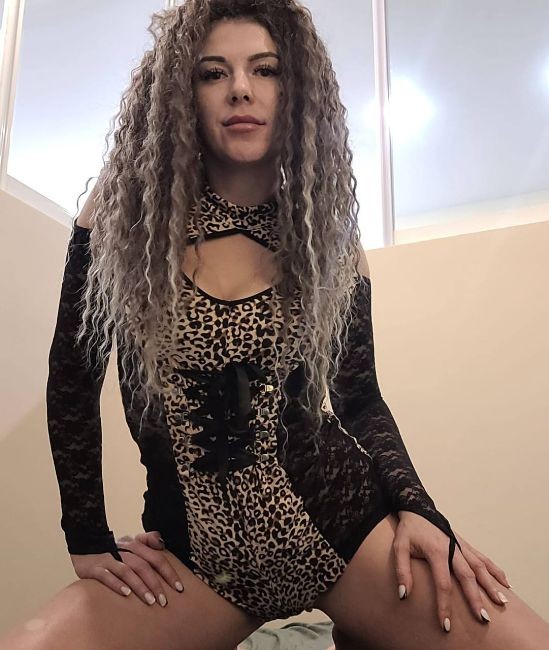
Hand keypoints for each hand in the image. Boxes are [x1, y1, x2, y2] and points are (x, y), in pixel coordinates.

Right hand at [70, 531, 184, 606]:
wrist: (84, 543)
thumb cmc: (112, 549)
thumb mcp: (131, 542)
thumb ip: (147, 540)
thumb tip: (162, 542)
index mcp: (135, 544)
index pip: (156, 557)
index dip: (168, 572)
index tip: (178, 587)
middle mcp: (123, 550)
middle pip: (144, 565)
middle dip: (156, 584)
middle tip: (164, 600)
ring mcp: (108, 558)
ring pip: (128, 571)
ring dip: (140, 586)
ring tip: (150, 601)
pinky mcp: (94, 567)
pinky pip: (106, 576)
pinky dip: (117, 584)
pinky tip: (126, 594)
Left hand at [394, 511, 510, 631]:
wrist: (416, 507)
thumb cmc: (408, 529)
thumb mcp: (399, 547)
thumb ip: (402, 570)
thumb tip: (404, 594)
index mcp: (436, 551)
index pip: (443, 584)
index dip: (444, 605)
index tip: (445, 625)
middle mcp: (452, 549)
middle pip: (468, 577)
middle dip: (476, 599)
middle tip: (483, 619)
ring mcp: (460, 546)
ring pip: (480, 567)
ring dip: (491, 585)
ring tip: (501, 603)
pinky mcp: (464, 544)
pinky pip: (483, 558)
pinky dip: (495, 570)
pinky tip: (505, 583)